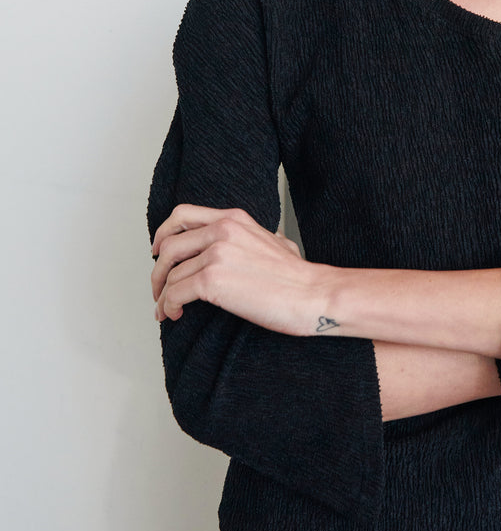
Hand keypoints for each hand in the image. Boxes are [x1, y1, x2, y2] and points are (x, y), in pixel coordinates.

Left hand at [150, 204, 330, 334]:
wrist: (313, 294)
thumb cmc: (298, 277)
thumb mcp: (275, 241)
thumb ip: (251, 238)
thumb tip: (244, 248)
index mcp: (234, 218)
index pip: (182, 215)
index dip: (163, 233)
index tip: (158, 251)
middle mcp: (222, 230)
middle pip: (168, 246)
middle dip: (157, 271)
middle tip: (158, 288)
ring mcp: (216, 254)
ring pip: (170, 274)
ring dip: (162, 295)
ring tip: (167, 310)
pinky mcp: (211, 280)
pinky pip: (174, 293)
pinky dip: (168, 306)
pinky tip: (175, 315)